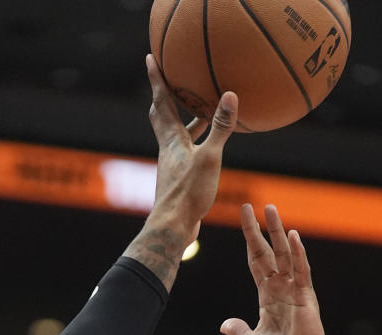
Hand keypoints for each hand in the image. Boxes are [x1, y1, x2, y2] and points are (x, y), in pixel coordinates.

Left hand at [147, 55, 236, 240]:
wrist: (172, 229)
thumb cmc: (187, 194)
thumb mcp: (209, 158)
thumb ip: (220, 127)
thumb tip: (230, 94)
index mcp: (172, 139)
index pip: (162, 101)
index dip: (157, 78)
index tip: (150, 57)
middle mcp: (168, 149)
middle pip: (162, 116)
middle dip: (164, 96)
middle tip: (168, 79)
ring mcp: (172, 165)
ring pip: (175, 135)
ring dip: (185, 120)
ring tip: (199, 108)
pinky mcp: (179, 180)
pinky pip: (186, 152)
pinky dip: (195, 142)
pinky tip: (206, 147)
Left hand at [220, 204, 331, 334]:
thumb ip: (239, 330)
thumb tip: (225, 325)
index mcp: (268, 296)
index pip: (256, 262)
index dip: (249, 242)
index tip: (243, 222)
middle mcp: (282, 288)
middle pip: (269, 252)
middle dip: (260, 229)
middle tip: (252, 205)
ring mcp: (295, 291)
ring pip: (285, 255)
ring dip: (277, 232)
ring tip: (270, 209)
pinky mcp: (306, 298)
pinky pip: (302, 271)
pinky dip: (298, 253)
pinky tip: (292, 236)